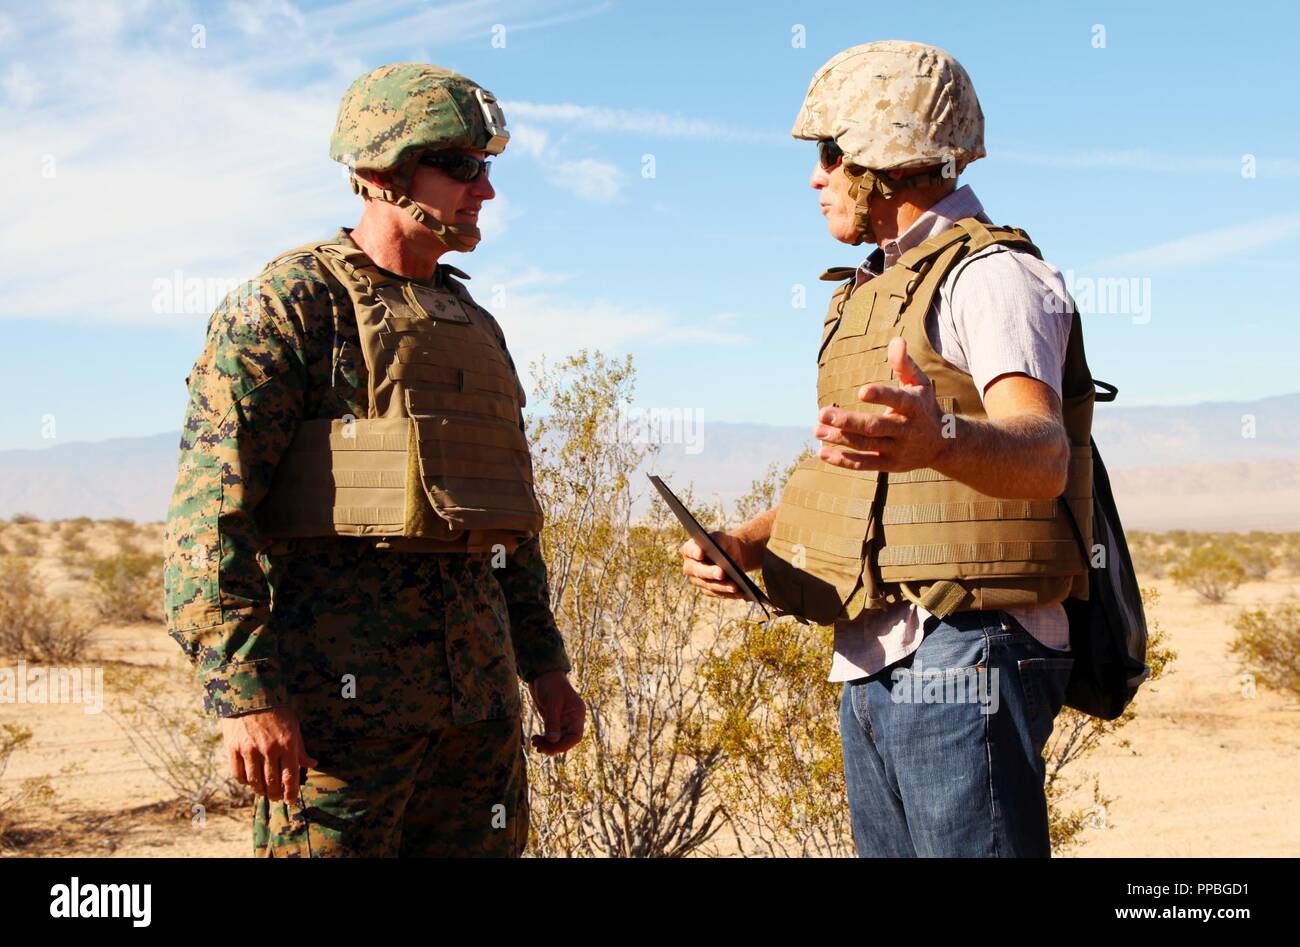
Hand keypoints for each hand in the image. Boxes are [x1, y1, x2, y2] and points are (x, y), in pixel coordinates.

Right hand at [220, 707, 316, 803]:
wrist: (249, 691)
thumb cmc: (276, 709)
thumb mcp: (294, 725)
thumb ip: (300, 748)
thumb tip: (312, 763)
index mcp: (287, 743)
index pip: (290, 777)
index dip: (291, 793)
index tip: (291, 801)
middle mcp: (269, 749)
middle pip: (272, 782)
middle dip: (276, 794)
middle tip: (277, 797)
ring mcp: (249, 749)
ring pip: (254, 781)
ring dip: (260, 790)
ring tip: (264, 791)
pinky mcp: (233, 748)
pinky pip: (238, 774)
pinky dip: (244, 781)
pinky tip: (249, 780)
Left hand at [527, 671, 584, 754]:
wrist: (542, 673)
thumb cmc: (550, 684)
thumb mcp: (552, 703)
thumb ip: (552, 722)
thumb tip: (553, 742)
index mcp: (577, 713)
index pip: (576, 736)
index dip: (565, 745)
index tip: (551, 748)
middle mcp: (572, 718)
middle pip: (566, 740)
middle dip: (553, 746)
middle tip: (539, 748)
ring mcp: (562, 719)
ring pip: (557, 739)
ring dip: (547, 744)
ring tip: (535, 743)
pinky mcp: (553, 719)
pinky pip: (551, 734)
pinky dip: (544, 738)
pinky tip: (535, 738)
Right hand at [679, 531, 753, 598]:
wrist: (731, 555)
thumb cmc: (723, 543)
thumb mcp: (722, 538)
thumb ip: (718, 540)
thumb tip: (719, 551)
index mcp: (689, 549)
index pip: (689, 550)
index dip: (694, 552)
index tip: (701, 553)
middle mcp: (690, 567)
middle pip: (698, 571)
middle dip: (710, 572)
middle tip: (721, 573)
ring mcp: (697, 580)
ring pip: (709, 585)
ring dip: (722, 587)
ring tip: (735, 587)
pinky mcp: (707, 590)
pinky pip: (718, 593)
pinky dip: (729, 593)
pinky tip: (740, 593)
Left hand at [815, 337, 948, 473]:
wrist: (943, 444)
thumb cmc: (924, 406)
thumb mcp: (920, 384)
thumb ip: (905, 364)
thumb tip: (896, 340)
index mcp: (914, 406)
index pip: (898, 400)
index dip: (881, 396)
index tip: (861, 391)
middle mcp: (906, 429)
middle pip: (875, 427)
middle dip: (848, 421)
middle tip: (822, 413)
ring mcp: (897, 449)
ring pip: (865, 445)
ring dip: (839, 439)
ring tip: (817, 429)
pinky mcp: (889, 464)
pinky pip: (864, 464)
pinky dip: (843, 460)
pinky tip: (823, 453)